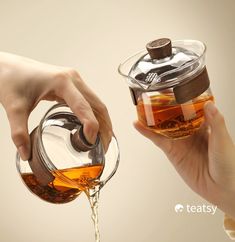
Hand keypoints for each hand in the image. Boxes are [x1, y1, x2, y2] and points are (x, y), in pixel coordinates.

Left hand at [0, 52, 111, 160]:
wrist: (8, 67)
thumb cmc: (11, 79)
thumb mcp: (14, 107)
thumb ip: (19, 132)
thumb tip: (26, 154)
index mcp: (62, 81)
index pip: (84, 107)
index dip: (91, 126)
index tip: (90, 143)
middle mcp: (73, 80)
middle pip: (98, 105)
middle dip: (105, 127)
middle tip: (104, 146)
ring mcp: (75, 82)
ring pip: (97, 104)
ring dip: (103, 122)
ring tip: (103, 140)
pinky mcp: (72, 86)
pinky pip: (90, 102)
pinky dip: (95, 116)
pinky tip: (93, 128)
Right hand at [134, 101, 234, 218]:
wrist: (221, 188)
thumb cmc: (229, 165)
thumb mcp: (223, 140)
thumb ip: (215, 123)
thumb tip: (209, 104)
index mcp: (204, 126)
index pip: (192, 108)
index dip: (183, 98)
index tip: (176, 88)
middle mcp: (190, 132)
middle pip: (174, 115)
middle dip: (165, 106)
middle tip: (155, 94)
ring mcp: (180, 141)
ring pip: (163, 126)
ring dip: (153, 117)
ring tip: (142, 106)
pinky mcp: (171, 151)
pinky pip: (157, 139)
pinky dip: (147, 132)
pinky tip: (138, 125)